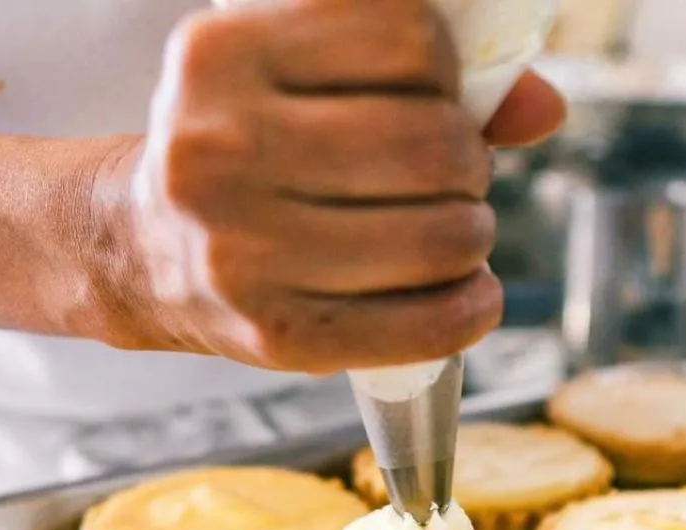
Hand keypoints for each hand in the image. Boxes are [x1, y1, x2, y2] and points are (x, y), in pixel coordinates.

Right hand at [86, 0, 565, 371]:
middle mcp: (218, 150)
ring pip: (442, 236)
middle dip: (469, 163)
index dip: (446, 71)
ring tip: (452, 232)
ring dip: (474, 235)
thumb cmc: (240, 151)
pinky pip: (427, 324)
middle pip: (435, 145)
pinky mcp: (276, 336)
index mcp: (222, 54)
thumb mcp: (292, 79)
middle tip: (451, 176)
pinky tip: (468, 293)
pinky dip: (473, 307)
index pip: (409, 37)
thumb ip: (415, 76)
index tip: (431, 96)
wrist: (141, 250)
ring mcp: (242, 252)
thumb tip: (544, 107)